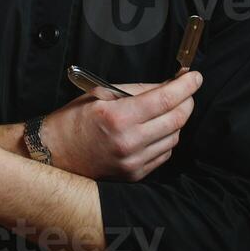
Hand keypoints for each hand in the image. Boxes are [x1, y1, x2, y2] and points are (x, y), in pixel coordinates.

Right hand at [42, 70, 202, 182]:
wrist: (55, 154)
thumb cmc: (74, 121)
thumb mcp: (101, 94)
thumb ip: (137, 90)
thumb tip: (168, 85)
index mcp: (118, 118)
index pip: (165, 100)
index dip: (186, 86)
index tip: (194, 77)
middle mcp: (129, 142)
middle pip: (177, 119)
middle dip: (187, 101)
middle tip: (186, 90)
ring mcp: (133, 161)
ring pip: (174, 137)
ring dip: (176, 120)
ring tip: (166, 109)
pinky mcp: (135, 174)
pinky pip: (164, 153)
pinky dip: (167, 138)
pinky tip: (156, 129)